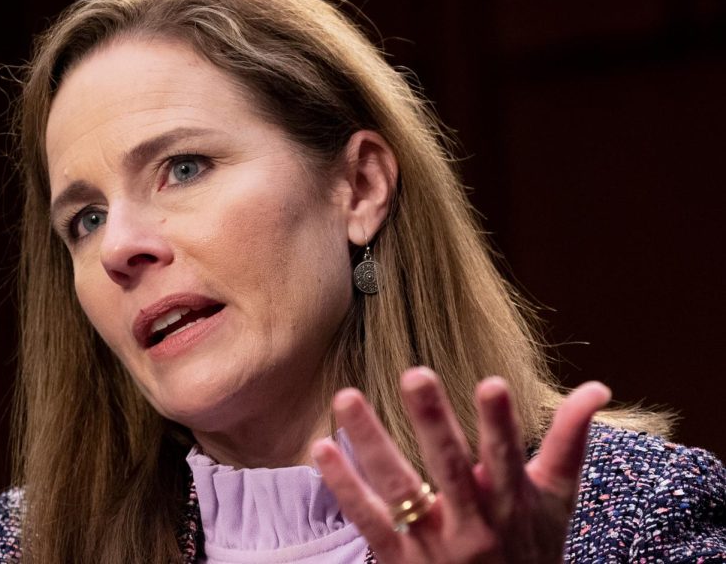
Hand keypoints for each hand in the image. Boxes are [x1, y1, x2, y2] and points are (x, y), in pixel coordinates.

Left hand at [312, 368, 610, 562]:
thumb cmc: (532, 550)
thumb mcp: (556, 501)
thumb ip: (570, 442)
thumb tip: (598, 388)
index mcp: (511, 503)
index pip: (506, 457)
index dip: (501, 423)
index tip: (491, 383)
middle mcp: (473, 524)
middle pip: (450, 467)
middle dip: (433, 422)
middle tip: (415, 374)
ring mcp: (432, 543)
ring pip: (398, 488)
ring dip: (370, 441)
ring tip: (346, 397)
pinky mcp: (398, 559)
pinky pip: (367, 520)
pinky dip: (344, 485)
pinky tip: (321, 448)